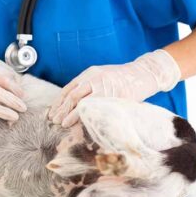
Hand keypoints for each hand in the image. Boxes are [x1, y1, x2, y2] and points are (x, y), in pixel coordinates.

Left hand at [47, 49, 180, 127]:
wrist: (143, 74)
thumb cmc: (121, 78)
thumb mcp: (101, 76)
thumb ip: (88, 87)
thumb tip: (73, 104)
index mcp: (89, 73)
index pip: (68, 88)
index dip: (59, 101)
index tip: (52, 112)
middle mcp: (94, 78)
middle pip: (72, 95)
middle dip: (62, 109)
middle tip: (54, 120)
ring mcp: (104, 86)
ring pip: (82, 101)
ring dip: (71, 114)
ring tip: (63, 123)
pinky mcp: (114, 96)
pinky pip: (97, 107)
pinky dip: (87, 115)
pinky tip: (80, 123)